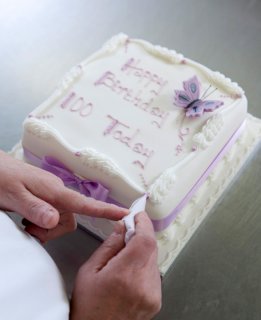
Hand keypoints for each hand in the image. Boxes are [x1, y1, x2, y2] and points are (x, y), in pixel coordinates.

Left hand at [0, 150, 126, 241]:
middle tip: (30, 229)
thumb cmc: (2, 177)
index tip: (125, 214)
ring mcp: (51, 195)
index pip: (84, 203)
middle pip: (70, 220)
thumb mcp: (14, 195)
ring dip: (45, 228)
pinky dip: (41, 224)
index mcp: (54, 190)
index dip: (106, 210)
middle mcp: (57, 193)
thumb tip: (55, 221)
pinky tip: (27, 219)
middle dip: (53, 231)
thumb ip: (35, 208)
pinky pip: (52, 217)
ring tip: (26, 222)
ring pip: (60, 221)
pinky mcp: (45, 198)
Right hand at [70, 212, 161, 319]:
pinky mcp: (156, 301)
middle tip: (127, 233)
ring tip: (124, 259)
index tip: (138, 215)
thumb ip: (109, 246)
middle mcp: (143, 285)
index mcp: (124, 275)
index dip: (144, 223)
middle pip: (151, 247)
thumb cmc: (87, 309)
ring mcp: (152, 295)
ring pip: (153, 259)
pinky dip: (144, 265)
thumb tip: (121, 227)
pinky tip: (129, 272)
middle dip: (140, 235)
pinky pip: (153, 273)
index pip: (145, 240)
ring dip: (142, 251)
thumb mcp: (89, 271)